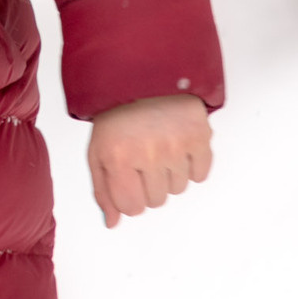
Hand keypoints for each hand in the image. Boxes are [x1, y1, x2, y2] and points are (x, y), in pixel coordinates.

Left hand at [88, 93, 212, 227]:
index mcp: (117, 157)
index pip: (131, 207)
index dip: (129, 196)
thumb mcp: (97, 150)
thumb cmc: (117, 114)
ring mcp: (176, 146)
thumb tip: (113, 223)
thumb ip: (103, 190)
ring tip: (157, 146)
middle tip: (142, 156)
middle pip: (157, 201)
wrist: (144, 75)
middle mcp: (147, 154)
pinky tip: (176, 144)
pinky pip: (200, 174)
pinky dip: (191, 164)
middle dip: (148, 184)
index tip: (128, 179)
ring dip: (169, 173)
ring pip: (179, 189)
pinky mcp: (200, 137)